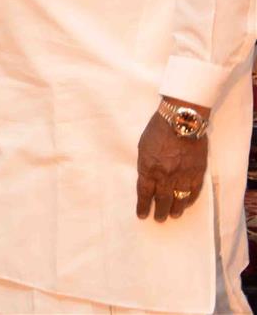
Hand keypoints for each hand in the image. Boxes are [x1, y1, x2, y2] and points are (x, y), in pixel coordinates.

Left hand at [136, 103, 208, 221]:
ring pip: (179, 199)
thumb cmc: (158, 129)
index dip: (142, 205)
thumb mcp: (143, 146)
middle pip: (161, 199)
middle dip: (159, 211)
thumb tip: (147, 177)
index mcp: (148, 168)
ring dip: (175, 209)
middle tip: (159, 219)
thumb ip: (145, 164)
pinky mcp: (197, 172)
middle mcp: (165, 175)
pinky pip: (194, 191)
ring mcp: (182, 175)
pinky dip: (190, 200)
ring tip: (173, 215)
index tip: (142, 215)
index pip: (144, 193)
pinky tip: (186, 204)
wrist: (181, 120)